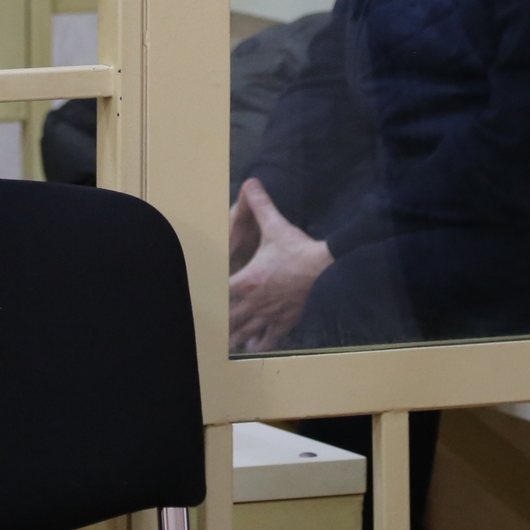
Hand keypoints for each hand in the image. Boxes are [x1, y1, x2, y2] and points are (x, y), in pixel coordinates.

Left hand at [227, 178, 332, 353]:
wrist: (326, 269)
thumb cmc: (299, 249)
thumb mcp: (276, 225)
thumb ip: (260, 205)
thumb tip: (251, 182)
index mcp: (247, 281)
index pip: (220, 293)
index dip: (210, 297)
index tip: (203, 299)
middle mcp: (254, 302)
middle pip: (229, 318)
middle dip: (221, 321)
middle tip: (211, 325)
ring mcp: (269, 314)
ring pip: (245, 331)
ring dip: (235, 336)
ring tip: (226, 341)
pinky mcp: (284, 322)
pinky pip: (268, 338)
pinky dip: (258, 343)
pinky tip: (252, 347)